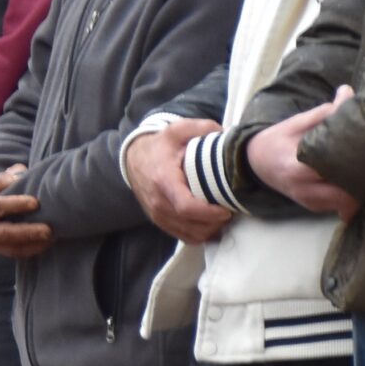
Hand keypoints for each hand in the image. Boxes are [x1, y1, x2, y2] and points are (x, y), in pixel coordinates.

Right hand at [0, 166, 54, 259]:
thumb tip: (22, 171)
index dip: (16, 204)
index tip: (35, 202)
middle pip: (6, 233)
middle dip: (29, 232)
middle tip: (48, 230)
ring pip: (12, 248)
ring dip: (34, 245)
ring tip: (52, 239)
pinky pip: (14, 254)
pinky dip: (31, 251)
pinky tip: (45, 244)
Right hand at [125, 117, 232, 243]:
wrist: (133, 158)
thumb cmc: (160, 146)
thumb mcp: (178, 130)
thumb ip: (202, 129)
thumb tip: (226, 135)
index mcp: (163, 180)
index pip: (186, 207)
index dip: (209, 213)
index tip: (227, 209)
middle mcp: (158, 202)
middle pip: (191, 225)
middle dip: (215, 223)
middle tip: (231, 210)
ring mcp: (157, 214)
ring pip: (189, 234)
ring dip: (210, 230)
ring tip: (222, 216)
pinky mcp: (159, 221)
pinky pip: (183, 236)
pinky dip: (200, 234)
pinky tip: (211, 223)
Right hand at [248, 87, 359, 217]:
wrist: (254, 163)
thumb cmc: (276, 141)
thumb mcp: (295, 123)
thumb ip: (324, 112)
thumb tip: (349, 93)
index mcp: (297, 168)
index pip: (334, 168)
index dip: (356, 160)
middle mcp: (304, 190)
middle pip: (347, 193)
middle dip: (364, 180)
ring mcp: (310, 202)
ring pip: (347, 204)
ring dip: (360, 189)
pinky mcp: (315, 207)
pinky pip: (341, 206)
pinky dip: (351, 195)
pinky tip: (356, 179)